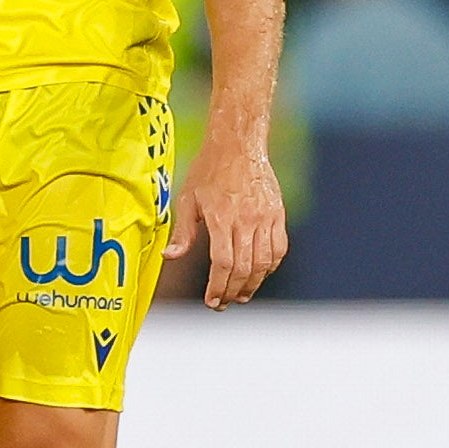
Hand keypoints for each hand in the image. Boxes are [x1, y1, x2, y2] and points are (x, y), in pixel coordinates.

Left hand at [169, 124, 287, 309]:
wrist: (238, 145)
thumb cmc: (208, 171)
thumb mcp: (187, 199)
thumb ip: (183, 232)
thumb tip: (170, 257)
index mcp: (222, 219)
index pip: (223, 263)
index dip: (218, 286)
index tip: (212, 301)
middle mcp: (246, 221)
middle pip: (244, 268)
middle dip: (233, 291)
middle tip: (223, 303)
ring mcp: (265, 218)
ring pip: (264, 262)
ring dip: (253, 283)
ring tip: (240, 294)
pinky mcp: (278, 214)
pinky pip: (278, 248)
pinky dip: (270, 266)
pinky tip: (259, 274)